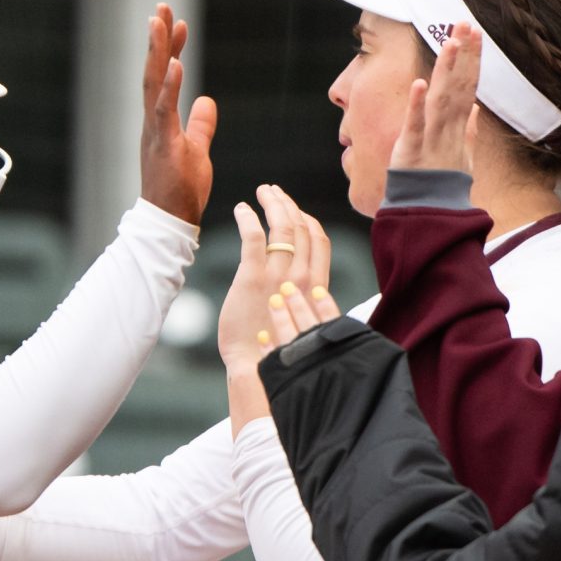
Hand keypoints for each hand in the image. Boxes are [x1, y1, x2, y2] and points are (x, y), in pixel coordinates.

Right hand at [137, 4, 216, 221]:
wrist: (168, 220)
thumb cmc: (180, 189)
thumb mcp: (197, 150)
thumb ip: (201, 124)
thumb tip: (207, 100)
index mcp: (160, 120)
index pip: (163, 76)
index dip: (169, 47)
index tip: (175, 21)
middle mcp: (153, 121)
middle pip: (153, 71)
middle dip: (157, 38)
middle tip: (161, 6)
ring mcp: (155, 131)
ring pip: (153, 83)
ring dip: (157, 51)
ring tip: (161, 21)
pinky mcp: (163, 145)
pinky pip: (164, 110)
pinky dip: (169, 85)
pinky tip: (175, 62)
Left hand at [218, 185, 334, 376]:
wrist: (257, 368)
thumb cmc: (276, 350)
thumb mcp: (300, 320)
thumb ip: (302, 298)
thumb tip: (295, 286)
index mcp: (315, 286)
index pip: (319, 240)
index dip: (308, 219)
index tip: (295, 209)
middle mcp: (301, 278)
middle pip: (301, 227)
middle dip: (288, 203)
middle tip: (274, 192)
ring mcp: (277, 276)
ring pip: (281, 226)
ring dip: (272, 203)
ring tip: (262, 192)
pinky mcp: (251, 278)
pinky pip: (253, 237)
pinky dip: (248, 217)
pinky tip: (241, 209)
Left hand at [388, 25, 481, 175]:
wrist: (429, 217)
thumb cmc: (442, 188)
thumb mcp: (461, 158)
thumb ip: (468, 132)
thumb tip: (475, 110)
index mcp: (456, 128)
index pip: (467, 87)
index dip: (473, 60)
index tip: (477, 34)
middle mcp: (447, 129)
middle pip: (458, 85)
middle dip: (464, 55)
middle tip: (468, 23)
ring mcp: (431, 138)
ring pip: (440, 98)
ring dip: (447, 69)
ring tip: (451, 41)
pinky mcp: (412, 151)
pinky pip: (415, 125)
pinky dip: (417, 105)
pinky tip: (419, 83)